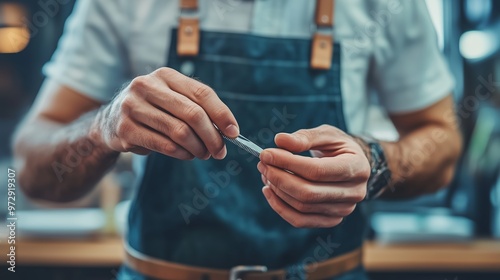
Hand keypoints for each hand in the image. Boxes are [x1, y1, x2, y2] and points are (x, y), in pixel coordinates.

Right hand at [93, 67, 238, 159]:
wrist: (110, 122)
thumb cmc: (152, 112)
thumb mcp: (172, 100)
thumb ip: (197, 109)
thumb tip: (228, 131)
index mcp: (165, 76)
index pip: (202, 93)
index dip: (222, 114)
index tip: (234, 133)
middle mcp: (147, 86)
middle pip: (193, 113)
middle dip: (212, 136)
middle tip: (220, 151)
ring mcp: (133, 106)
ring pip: (179, 131)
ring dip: (198, 148)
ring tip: (203, 154)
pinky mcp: (125, 129)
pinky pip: (164, 145)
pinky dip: (182, 154)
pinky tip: (187, 155)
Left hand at [257, 125, 369, 227]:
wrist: (352, 165)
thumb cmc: (338, 147)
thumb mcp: (327, 134)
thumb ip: (305, 137)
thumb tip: (280, 140)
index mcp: (357, 167)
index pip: (317, 171)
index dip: (288, 163)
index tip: (266, 154)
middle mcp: (355, 193)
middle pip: (308, 193)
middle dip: (279, 178)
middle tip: (262, 164)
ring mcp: (344, 210)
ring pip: (302, 207)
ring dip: (277, 191)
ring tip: (266, 173)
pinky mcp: (331, 220)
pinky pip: (300, 220)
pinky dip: (280, 207)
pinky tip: (269, 191)